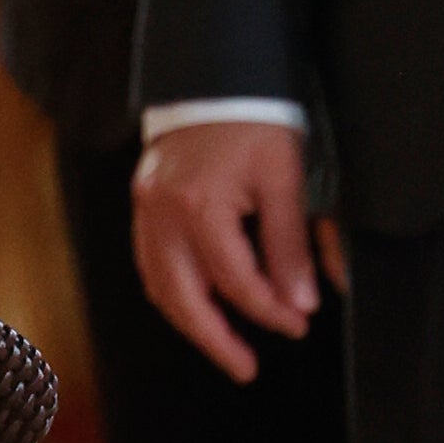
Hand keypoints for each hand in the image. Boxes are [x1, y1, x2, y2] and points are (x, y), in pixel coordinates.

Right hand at [131, 121, 319, 382]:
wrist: (217, 74)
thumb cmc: (257, 121)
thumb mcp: (285, 181)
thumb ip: (290, 246)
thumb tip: (300, 303)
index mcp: (201, 208)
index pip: (237, 282)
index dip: (270, 311)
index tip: (298, 324)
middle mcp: (163, 214)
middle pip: (183, 298)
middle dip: (215, 339)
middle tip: (245, 368)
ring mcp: (146, 208)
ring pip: (159, 284)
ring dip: (189, 319)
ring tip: (221, 343)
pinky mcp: (142, 201)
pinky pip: (150, 261)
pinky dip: (173, 289)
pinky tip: (197, 302)